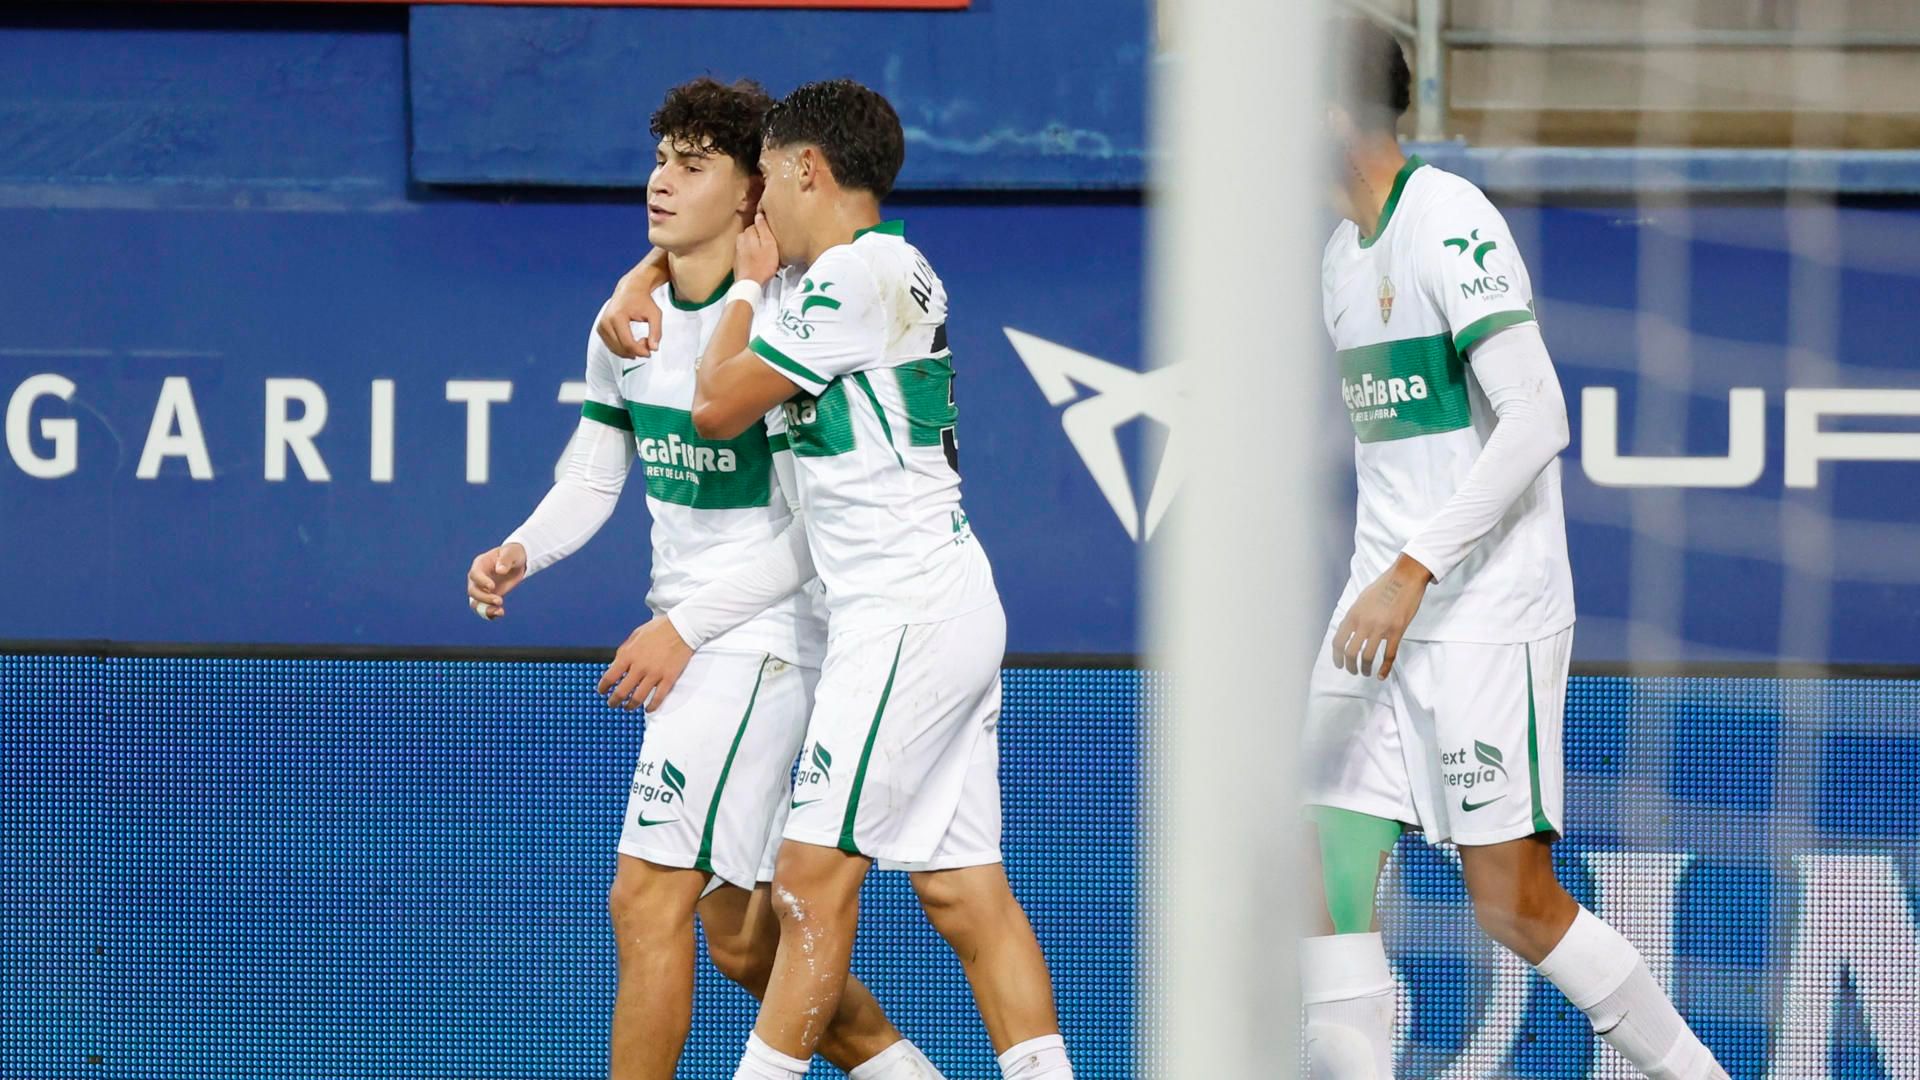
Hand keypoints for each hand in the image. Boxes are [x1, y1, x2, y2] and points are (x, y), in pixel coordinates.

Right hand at [466, 543, 526, 619]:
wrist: (516, 563)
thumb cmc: (513, 554)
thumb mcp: (511, 553)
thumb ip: (505, 560)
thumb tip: (500, 571)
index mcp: (480, 564)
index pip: (474, 574)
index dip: (481, 581)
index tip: (492, 586)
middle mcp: (477, 578)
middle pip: (472, 591)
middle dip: (484, 598)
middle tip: (500, 601)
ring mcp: (481, 589)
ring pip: (475, 602)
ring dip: (485, 609)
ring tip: (500, 611)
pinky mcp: (488, 598)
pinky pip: (484, 608)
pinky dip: (490, 613)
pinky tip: (500, 613)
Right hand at [595, 251, 668, 358]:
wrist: (630, 290)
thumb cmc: (643, 301)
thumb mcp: (655, 314)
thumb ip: (656, 332)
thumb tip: (654, 349)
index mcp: (617, 317)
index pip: (627, 343)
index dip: (640, 351)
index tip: (650, 352)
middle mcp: (606, 321)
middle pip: (621, 348)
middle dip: (636, 351)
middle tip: (648, 343)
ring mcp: (601, 326)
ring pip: (615, 350)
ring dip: (630, 351)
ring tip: (642, 341)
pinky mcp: (600, 329)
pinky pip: (611, 346)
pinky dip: (623, 349)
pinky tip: (633, 341)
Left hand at [597, 617, 694, 711]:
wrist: (681, 627)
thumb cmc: (658, 629)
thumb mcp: (635, 635)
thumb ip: (624, 651)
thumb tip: (616, 665)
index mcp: (628, 655)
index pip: (610, 677)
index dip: (603, 687)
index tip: (602, 691)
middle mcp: (639, 667)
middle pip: (622, 691)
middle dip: (614, 701)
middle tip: (612, 704)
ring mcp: (654, 674)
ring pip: (638, 698)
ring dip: (630, 706)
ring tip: (628, 708)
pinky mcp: (668, 678)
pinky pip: (658, 698)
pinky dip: (652, 706)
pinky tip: (648, 709)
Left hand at [735, 212, 778, 285]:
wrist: (749, 284)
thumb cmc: (762, 265)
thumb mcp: (769, 244)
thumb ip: (764, 228)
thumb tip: (759, 215)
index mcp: (748, 233)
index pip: (757, 223)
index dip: (766, 229)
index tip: (772, 236)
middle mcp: (740, 239)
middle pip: (753, 233)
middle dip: (761, 237)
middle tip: (771, 247)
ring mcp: (737, 250)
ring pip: (749, 243)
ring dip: (756, 246)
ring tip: (765, 255)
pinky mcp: (738, 260)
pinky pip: (747, 252)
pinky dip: (752, 255)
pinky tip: (758, 261)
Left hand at [1330, 553, 1432, 679]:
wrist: (1405, 578)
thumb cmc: (1384, 586)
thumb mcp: (1362, 599)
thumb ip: (1355, 616)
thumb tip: (1350, 631)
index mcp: (1353, 615)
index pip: (1338, 641)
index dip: (1336, 656)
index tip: (1339, 664)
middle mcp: (1364, 623)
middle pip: (1350, 652)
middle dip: (1349, 666)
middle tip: (1352, 671)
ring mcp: (1380, 628)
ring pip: (1367, 656)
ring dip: (1364, 668)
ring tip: (1365, 672)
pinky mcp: (1397, 631)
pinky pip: (1388, 655)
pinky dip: (1384, 669)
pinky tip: (1381, 675)